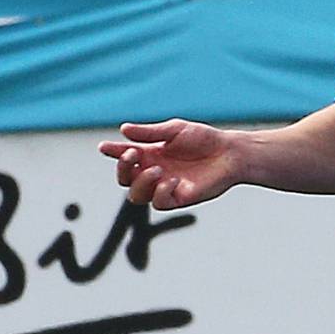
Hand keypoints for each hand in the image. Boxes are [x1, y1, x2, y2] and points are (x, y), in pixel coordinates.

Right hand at [98, 119, 241, 209]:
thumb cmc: (205, 139)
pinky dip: (160, 192)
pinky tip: (172, 180)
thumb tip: (123, 129)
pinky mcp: (180, 198)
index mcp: (151, 154)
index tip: (104, 146)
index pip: (125, 157)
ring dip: (141, 183)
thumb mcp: (175, 130)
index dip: (113, 152)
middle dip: (123, 169)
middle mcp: (155, 172)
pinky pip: (160, 204)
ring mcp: (166, 187)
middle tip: (133, 154)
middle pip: (126, 179)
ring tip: (158, 169)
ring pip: (137, 196)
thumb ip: (149, 133)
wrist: (231, 153)